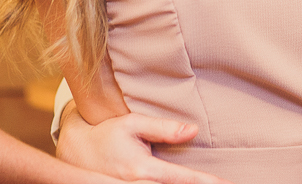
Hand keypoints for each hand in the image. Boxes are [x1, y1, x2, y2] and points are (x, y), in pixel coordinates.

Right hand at [57, 102, 232, 183]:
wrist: (77, 152)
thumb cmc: (108, 134)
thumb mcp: (133, 124)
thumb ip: (163, 128)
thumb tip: (193, 131)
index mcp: (144, 170)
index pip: (183, 179)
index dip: (206, 182)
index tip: (225, 183)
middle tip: (224, 183)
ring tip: (209, 182)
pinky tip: (188, 182)